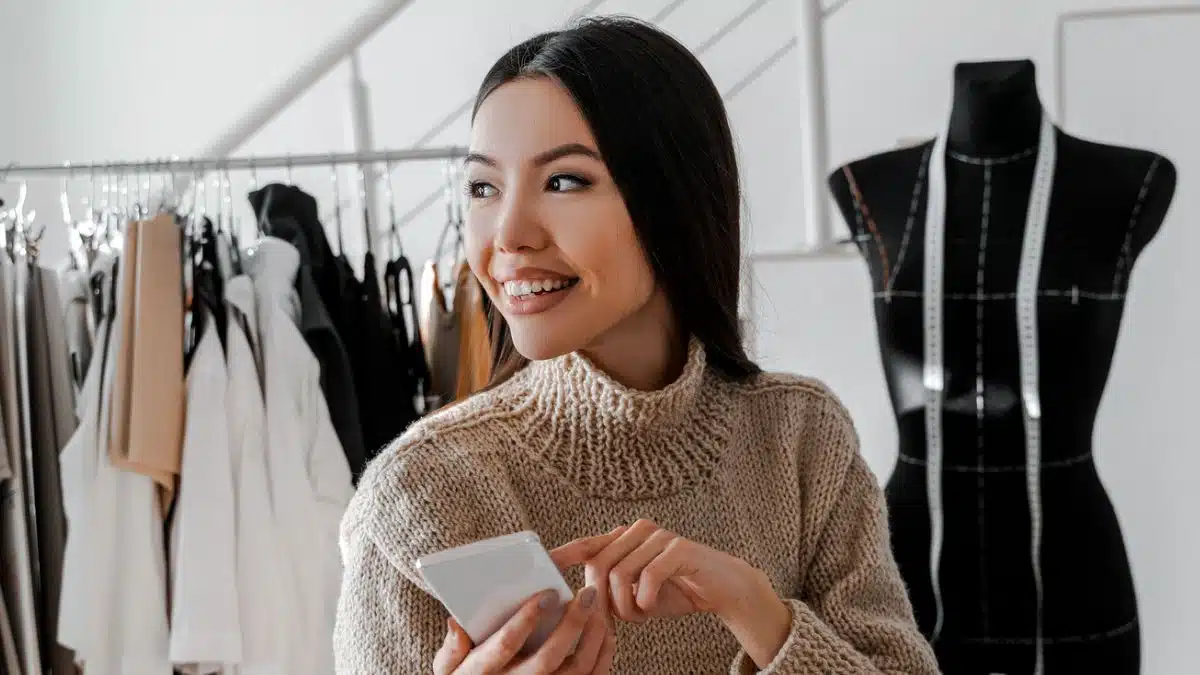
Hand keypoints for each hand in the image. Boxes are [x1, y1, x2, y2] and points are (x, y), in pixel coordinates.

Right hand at [432, 586, 615, 674]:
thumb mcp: (448, 670)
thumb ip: (451, 649)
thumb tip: (455, 623)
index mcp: (483, 673)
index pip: (506, 645)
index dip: (526, 619)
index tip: (547, 594)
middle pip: (548, 659)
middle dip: (571, 624)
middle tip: (586, 593)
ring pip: (577, 671)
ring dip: (593, 637)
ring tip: (597, 607)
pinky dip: (604, 654)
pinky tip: (604, 629)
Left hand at [550, 520, 776, 624]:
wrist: (723, 589)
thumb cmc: (676, 591)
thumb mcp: (636, 592)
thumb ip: (611, 590)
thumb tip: (580, 602)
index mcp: (625, 538)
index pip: (587, 545)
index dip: (563, 556)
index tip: (543, 566)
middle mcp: (638, 530)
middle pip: (600, 565)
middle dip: (603, 602)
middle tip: (615, 622)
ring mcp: (659, 536)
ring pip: (620, 574)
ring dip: (626, 607)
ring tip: (638, 616)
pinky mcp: (678, 549)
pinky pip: (647, 578)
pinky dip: (646, 601)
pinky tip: (652, 609)